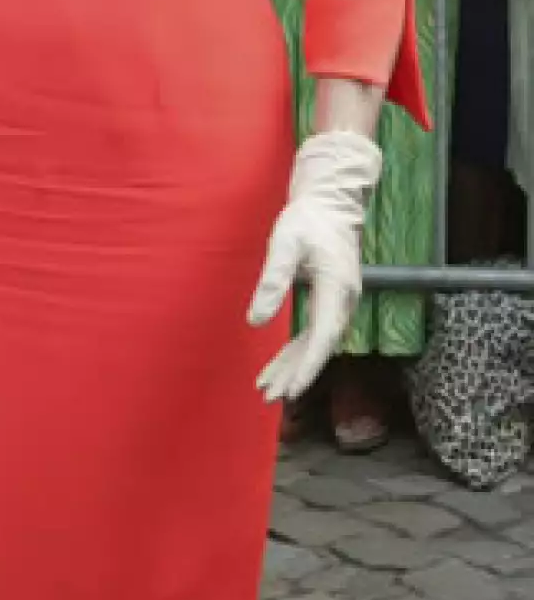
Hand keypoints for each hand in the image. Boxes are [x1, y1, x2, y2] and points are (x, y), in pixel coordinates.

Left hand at [248, 130, 382, 401]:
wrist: (331, 202)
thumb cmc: (307, 220)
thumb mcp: (284, 244)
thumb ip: (272, 282)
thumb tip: (255, 321)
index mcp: (336, 287)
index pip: (323, 336)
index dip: (308, 366)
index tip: (293, 389)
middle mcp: (344, 300)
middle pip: (321, 347)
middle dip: (297, 374)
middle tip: (271, 397)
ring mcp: (340, 302)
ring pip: (317, 344)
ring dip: (294, 367)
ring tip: (268, 389)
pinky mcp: (330, 301)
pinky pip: (315, 334)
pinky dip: (297, 352)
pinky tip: (279, 367)